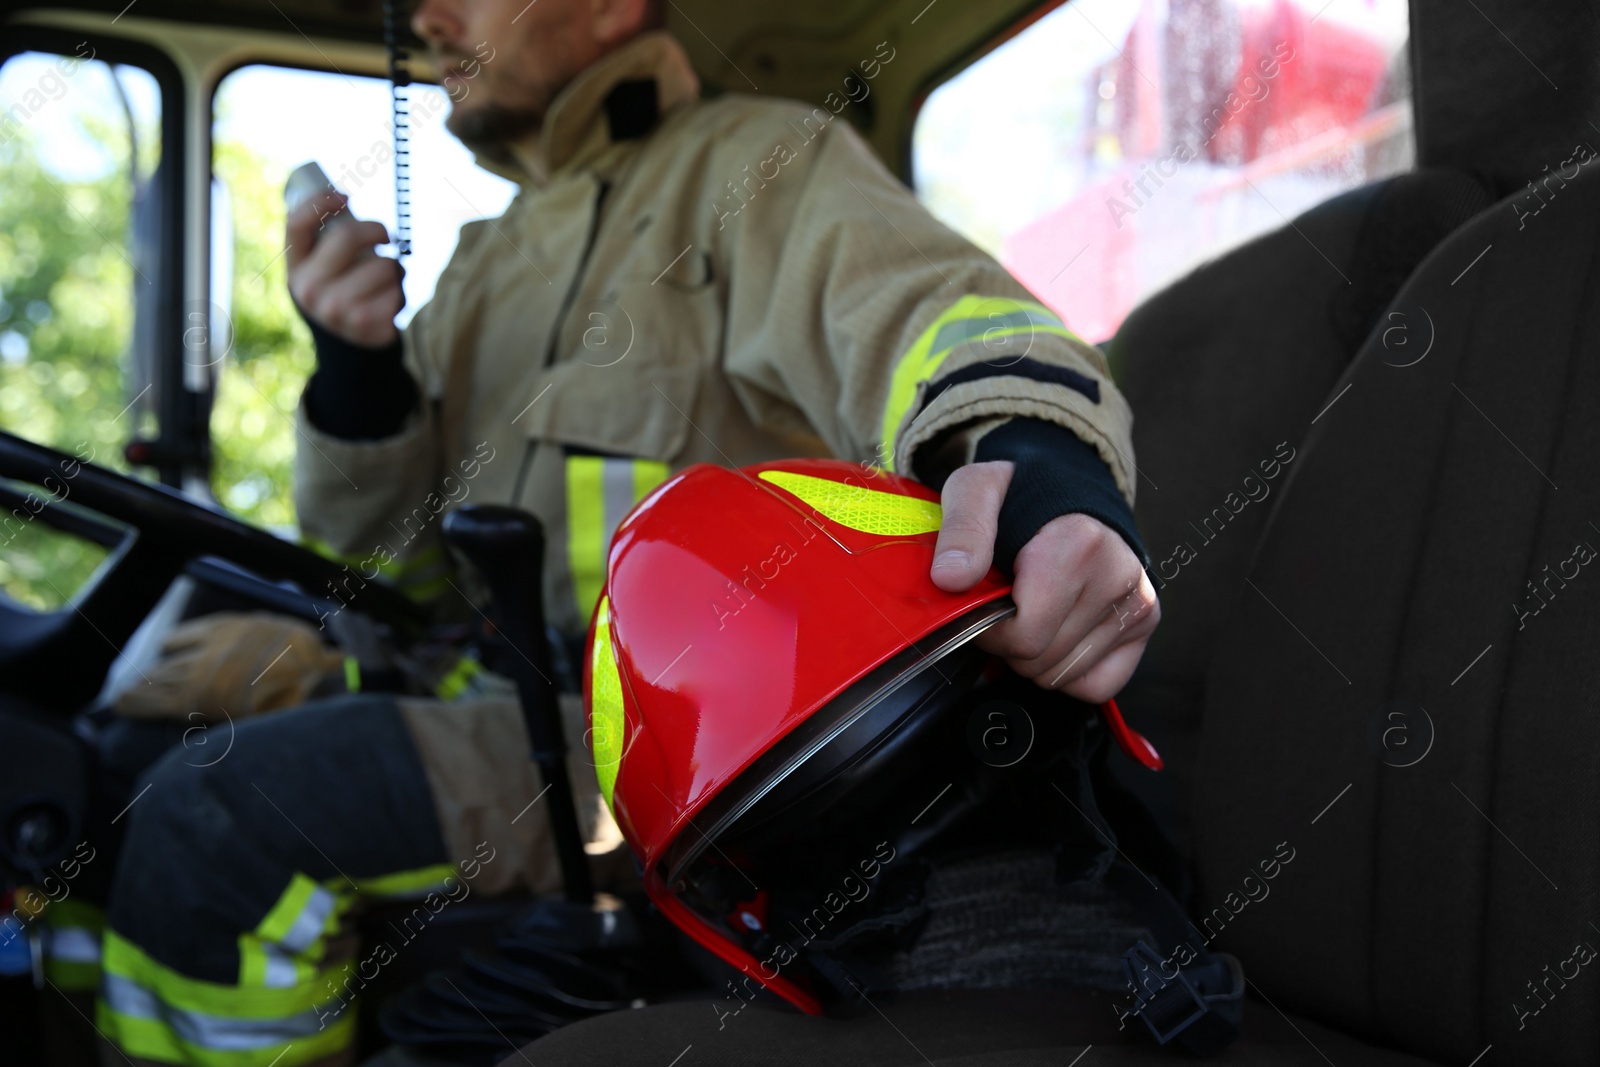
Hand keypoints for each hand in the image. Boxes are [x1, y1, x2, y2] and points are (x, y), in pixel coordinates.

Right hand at [286, 189, 403, 347]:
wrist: (350, 346)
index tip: (345, 197)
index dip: (320, 201)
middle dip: (376, 230)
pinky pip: (397, 290)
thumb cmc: (341, 293)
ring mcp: (335, 308)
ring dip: (394, 268)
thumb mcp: (322, 269)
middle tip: (385, 237)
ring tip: (385, 279)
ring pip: (383, 265)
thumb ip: (327, 240)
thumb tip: (343, 200)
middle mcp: (309, 288)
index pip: (297, 223)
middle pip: (348, 236)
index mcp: (295, 268)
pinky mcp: (364, 323)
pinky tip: (389, 301)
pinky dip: (400, 292)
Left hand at [929, 461, 1158, 702]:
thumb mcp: (976, 492)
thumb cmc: (1020, 496)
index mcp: (1080, 545)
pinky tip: (1056, 630)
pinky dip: (1067, 669)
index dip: (990, 628)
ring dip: (1034, 655)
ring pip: (1062, 676)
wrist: (1069, 490)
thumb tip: (950, 578)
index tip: (984, 601)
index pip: (1025, 636)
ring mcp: (1137, 605)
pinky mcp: (1145, 624)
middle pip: (1040, 660)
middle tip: (1007, 605)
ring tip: (1032, 611)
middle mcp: (1119, 577)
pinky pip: (1096, 685)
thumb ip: (962, 531)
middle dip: (1009, 642)